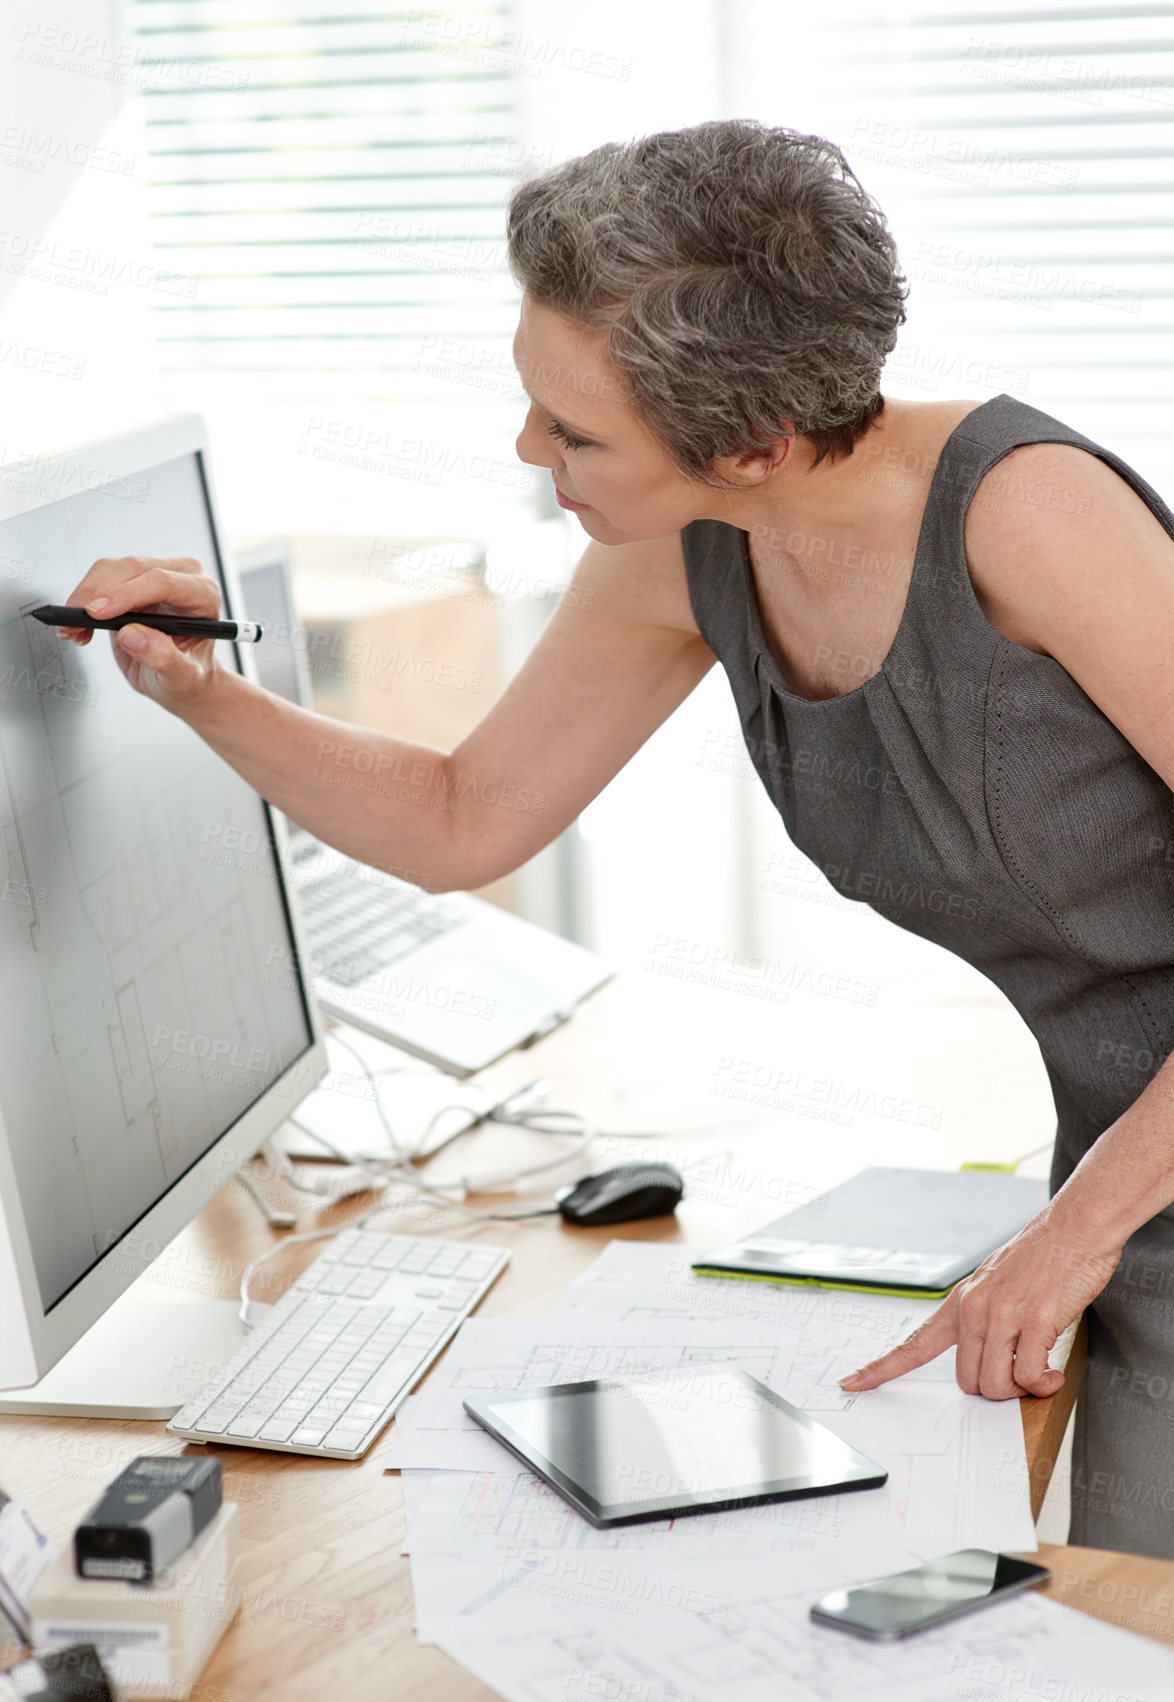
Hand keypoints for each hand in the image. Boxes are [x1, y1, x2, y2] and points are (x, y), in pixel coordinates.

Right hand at [60, 555, 222, 710]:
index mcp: (203, 594)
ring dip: (84, 597)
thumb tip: (133, 635)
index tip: (96, 614)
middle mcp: (181, 576)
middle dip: (95, 595)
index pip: (161, 581)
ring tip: (73, 629)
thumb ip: (163, 658)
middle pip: (131, 569)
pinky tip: (79, 625)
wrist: (182, 679)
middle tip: (73, 624)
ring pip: (111, 569)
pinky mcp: (133, 580)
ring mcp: (156, 574)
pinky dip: (83, 600)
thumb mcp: (182, 677)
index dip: (125, 595)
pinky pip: (101, 578)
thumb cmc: (189, 676)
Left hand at [838, 1210, 1121, 1399]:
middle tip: (1023, 1372)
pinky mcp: (1034, 1321)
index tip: (852, 1383)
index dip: (881, 1368)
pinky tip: (1054, 1374)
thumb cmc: (1042, 1258)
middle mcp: (973, 1309)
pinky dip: (1043, 1385)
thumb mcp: (997, 1285)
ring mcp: (1002, 1315)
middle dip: (996, 1388)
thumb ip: (984, 1319)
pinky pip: (1029, 1377)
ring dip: (1022, 1390)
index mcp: (961, 1302)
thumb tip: (987, 1359)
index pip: (913, 1343)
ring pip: (995, 1385)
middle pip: (967, 1381)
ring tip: (1041, 1371)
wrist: (1074, 1228)